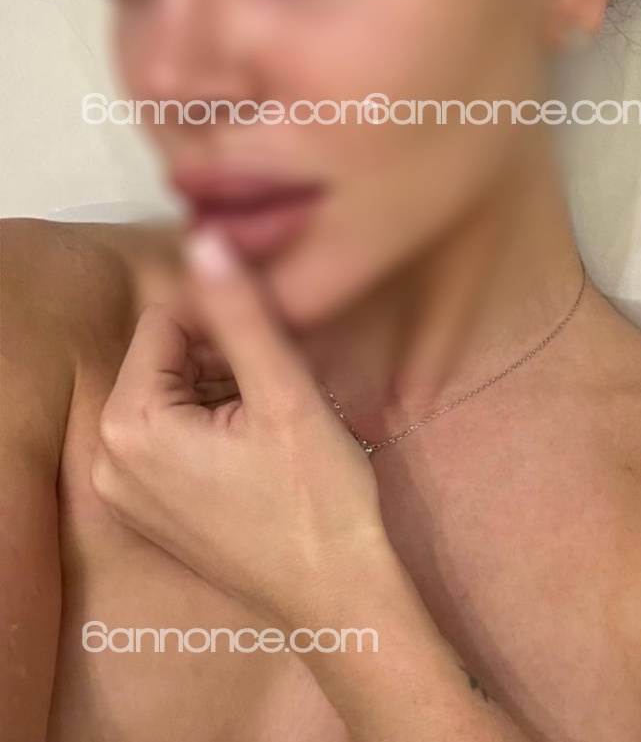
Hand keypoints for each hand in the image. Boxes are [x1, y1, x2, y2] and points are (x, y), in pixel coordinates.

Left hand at [91, 228, 389, 626]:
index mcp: (129, 426)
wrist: (338, 596)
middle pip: (167, 357)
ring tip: (280, 413)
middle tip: (283, 382)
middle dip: (225, 354)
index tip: (278, 345)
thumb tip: (205, 238)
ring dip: (226, 384)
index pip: (166, 321)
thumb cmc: (317, 497)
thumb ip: (241, 312)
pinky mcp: (153, 508)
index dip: (227, 320)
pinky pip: (176, 433)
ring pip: (176, 391)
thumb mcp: (284, 393)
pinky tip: (267, 440)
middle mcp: (108, 460)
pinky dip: (218, 420)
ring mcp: (127, 490)